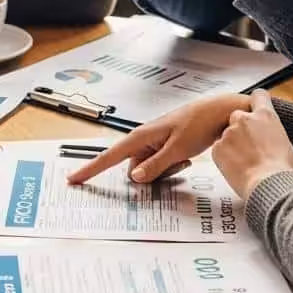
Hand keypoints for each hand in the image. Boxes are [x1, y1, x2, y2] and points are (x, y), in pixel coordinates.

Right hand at [66, 93, 251, 185]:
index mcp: (141, 137)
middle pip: (133, 170)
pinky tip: (185, 160)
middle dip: (150, 176)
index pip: (109, 156)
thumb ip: (156, 166)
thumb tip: (134, 178)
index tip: (73, 179)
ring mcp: (153, 143)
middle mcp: (143, 139)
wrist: (219, 113)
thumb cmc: (199, 124)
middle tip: (177, 165)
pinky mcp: (163, 146)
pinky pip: (158, 165)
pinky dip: (170, 167)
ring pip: (147, 170)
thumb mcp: (178, 149)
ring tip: (184, 160)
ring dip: (163, 172)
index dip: (90, 169)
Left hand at [211, 89, 292, 197]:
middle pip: (238, 116)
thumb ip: (271, 131)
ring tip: (246, 162)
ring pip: (228, 135)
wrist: (270, 184)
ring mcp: (229, 132)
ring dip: (233, 145)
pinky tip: (237, 167)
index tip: (254, 107)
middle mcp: (245, 119)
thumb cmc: (282, 168)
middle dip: (241, 128)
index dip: (256, 101)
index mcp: (265, 116)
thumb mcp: (285, 142)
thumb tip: (268, 135)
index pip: (259, 96)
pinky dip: (225, 157)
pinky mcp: (218, 146)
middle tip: (249, 147)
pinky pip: (219, 149)